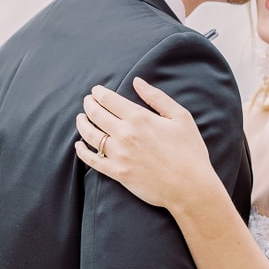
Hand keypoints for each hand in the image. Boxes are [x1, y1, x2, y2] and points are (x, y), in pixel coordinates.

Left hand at [75, 77, 219, 214]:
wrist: (190, 187)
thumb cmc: (189, 151)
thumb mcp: (180, 117)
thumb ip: (157, 97)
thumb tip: (137, 81)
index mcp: (139, 118)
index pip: (109, 99)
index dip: (99, 92)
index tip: (96, 90)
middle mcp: (125, 134)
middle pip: (96, 114)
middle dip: (89, 104)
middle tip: (88, 101)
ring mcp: (119, 154)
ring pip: (89, 134)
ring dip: (82, 123)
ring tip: (81, 118)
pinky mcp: (117, 172)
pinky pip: (92, 160)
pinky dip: (81, 151)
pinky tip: (78, 145)